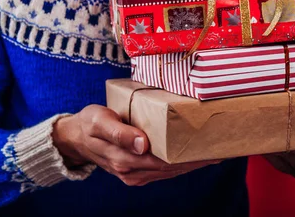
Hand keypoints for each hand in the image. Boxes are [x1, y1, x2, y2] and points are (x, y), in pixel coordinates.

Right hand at [52, 105, 218, 185]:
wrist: (74, 137)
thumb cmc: (89, 123)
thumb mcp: (100, 121)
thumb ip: (120, 132)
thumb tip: (142, 144)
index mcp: (124, 158)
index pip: (165, 161)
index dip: (189, 158)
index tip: (209, 150)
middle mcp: (131, 171)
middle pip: (171, 168)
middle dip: (196, 161)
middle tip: (220, 150)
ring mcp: (133, 174)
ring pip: (168, 172)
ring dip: (190, 164)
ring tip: (212, 154)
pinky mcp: (134, 171)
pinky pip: (161, 170)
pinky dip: (178, 165)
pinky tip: (191, 157)